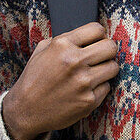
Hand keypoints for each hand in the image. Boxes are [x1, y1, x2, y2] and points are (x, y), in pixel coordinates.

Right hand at [2, 22, 118, 139]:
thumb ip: (64, 39)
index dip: (98, 35)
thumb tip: (87, 35)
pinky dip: (99, 87)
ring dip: (105, 69)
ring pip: (113, 67)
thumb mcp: (42, 50)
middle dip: (107, 50)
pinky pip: (106, 87)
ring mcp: (83, 82)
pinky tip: (85, 89)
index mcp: (62, 45)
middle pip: (110, 47)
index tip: (96, 41)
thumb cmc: (33, 79)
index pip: (97, 29)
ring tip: (94, 73)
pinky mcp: (89, 101)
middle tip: (100, 56)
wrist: (25, 110)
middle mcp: (74, 62)